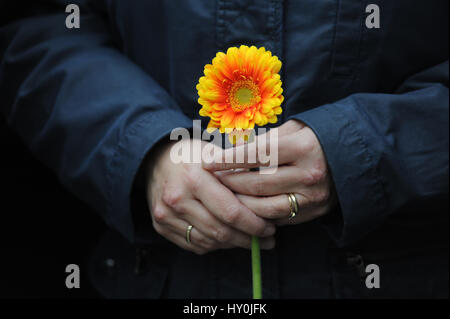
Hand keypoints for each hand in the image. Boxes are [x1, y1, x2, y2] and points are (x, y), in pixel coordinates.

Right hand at [145, 139, 275, 254]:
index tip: (271, 228)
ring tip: (251, 240)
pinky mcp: (160, 225)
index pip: (231, 211)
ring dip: (233, 244)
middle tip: (267, 239)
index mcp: (194, 177)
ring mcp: (165, 214)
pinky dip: (214, 245)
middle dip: (248, 238)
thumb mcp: (215, 153)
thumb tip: (271, 190)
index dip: (255, 224)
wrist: (153, 158)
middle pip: (220, 231)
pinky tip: (228, 240)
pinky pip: (194, 244)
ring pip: (208, 241)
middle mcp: (177, 198)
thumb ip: (240, 170)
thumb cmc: (192, 154)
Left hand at [204, 120, 335, 225]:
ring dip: (240, 203)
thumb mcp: (292, 129)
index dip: (228, 159)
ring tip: (224, 195)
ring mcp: (313, 197)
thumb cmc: (315, 137)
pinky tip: (245, 206)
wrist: (353, 156)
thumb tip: (230, 150)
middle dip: (229, 182)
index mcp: (303, 147)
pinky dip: (259, 214)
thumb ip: (264, 140)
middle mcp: (309, 173)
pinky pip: (279, 218)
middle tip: (210, 180)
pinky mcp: (315, 212)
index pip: (256, 155)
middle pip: (257, 184)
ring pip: (265, 207)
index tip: (207, 162)